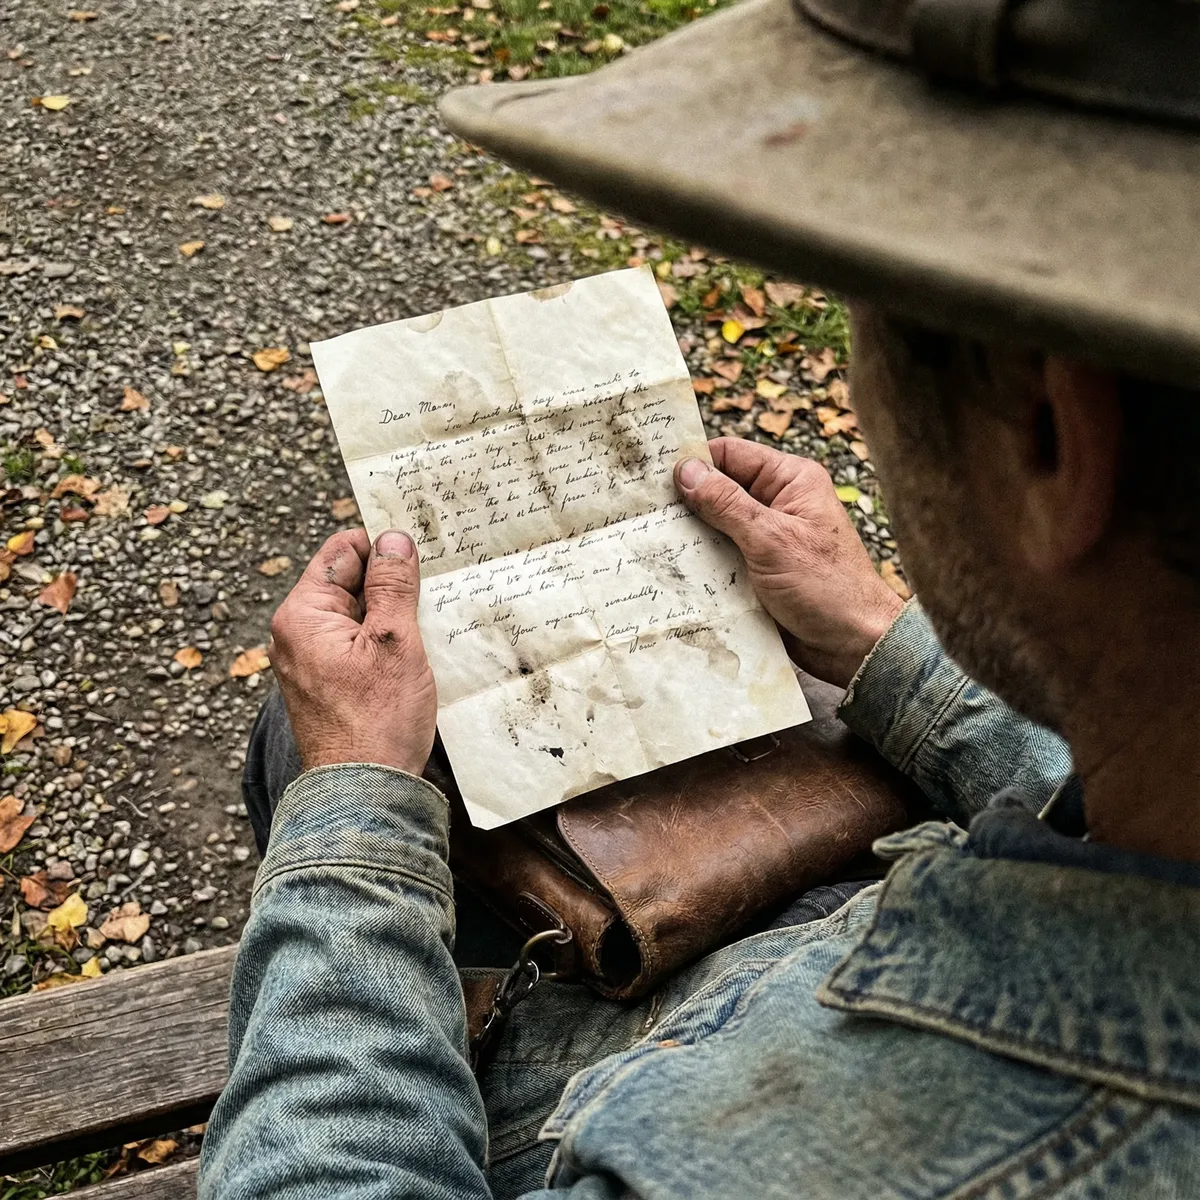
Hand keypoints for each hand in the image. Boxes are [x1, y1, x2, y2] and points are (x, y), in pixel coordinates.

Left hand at [268, 529, 437, 775]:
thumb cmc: (377, 720)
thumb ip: (392, 585)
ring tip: (426, 628)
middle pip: (349, 583)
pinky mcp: (328, 685)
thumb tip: (393, 539)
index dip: (382, 548)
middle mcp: (297, 634)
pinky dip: (385, 643)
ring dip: (392, 616)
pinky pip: (357, 646)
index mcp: (303, 615)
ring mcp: (311, 662)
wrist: (365, 793)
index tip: (420, 555)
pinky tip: (413, 656)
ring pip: (358, 616)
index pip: (342, 551)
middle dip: (390, 584)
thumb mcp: (395, 641)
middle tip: (432, 592)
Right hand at [674, 439, 904, 688]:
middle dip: (685, 502)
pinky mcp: (757, 570)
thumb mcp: (771, 540)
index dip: (694, 461)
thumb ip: (726, 504)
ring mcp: (766, 538)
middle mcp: (778, 504)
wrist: (854, 645)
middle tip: (642, 511)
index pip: (731, 455)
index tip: (652, 475)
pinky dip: (700, 562)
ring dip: (690, 536)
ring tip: (649, 540)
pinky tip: (671, 568)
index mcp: (791, 481)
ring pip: (714, 527)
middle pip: (718, 490)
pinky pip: (720, 557)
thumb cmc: (825, 587)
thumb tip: (686, 469)